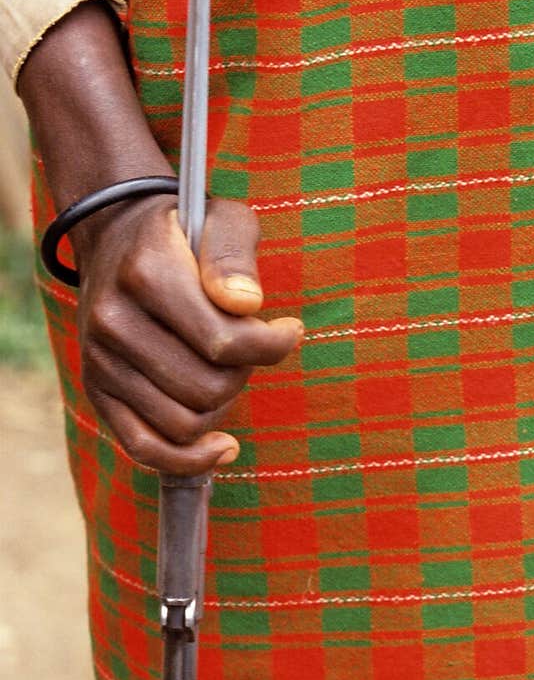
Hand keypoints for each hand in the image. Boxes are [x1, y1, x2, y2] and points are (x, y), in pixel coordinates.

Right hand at [74, 194, 301, 473]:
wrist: (116, 237)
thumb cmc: (185, 234)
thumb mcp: (223, 219)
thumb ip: (236, 254)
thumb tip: (245, 305)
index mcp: (146, 273)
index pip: (224, 341)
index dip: (273, 345)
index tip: (290, 331)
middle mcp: (113, 320)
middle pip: (209, 388)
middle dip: (245, 374)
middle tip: (249, 347)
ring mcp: (100, 360)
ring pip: (185, 423)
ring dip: (223, 407)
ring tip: (226, 373)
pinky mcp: (98, 390)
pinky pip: (146, 448)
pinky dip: (190, 460)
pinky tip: (224, 448)